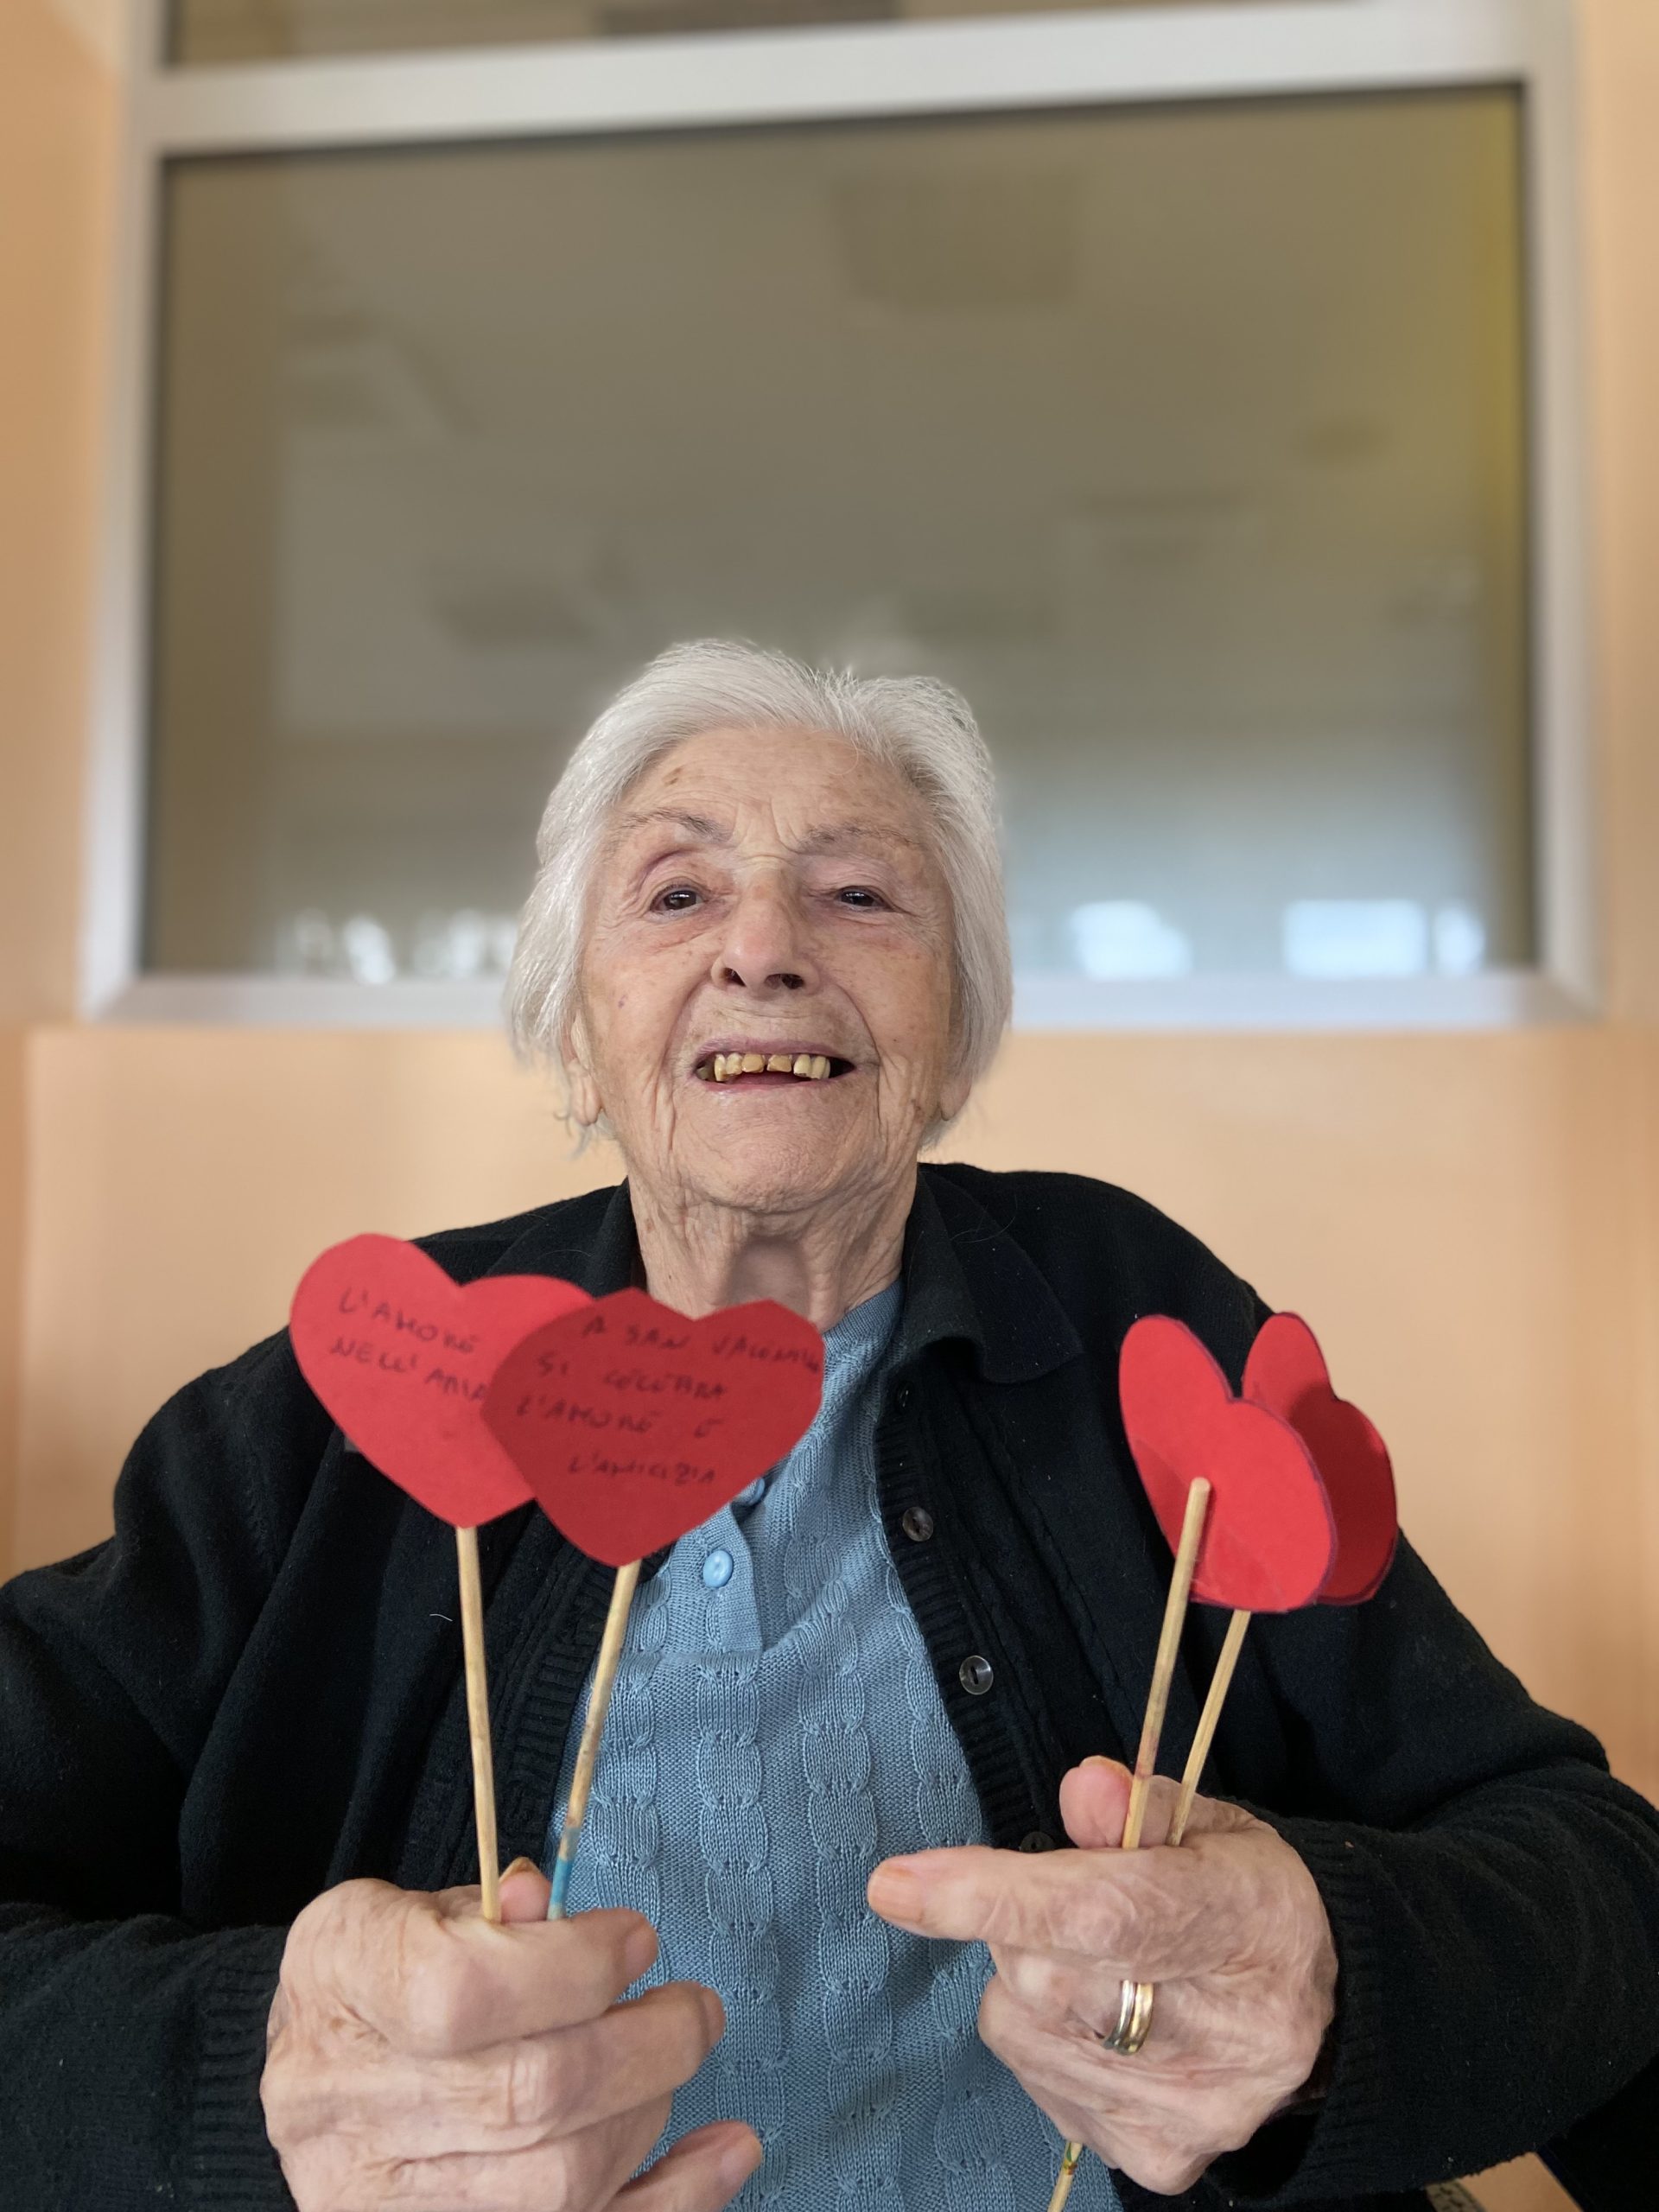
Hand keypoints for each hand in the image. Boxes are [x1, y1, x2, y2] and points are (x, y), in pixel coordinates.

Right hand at [262, 1861, 761, 2209]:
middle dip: (644, 2046)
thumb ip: (481, 1906)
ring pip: (557, 2182)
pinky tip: (725, 2152)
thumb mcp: (408, 1908)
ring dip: (647, 2113)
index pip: (456, 1991)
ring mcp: (386, 2200)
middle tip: (693, 2007)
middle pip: (527, 2095)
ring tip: (674, 2057)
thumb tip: (544, 1900)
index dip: (568, 1966)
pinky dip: (673, 2199)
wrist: (319, 2075)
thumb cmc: (382, 1977)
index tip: (635, 1940)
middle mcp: (344, 2107)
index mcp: (336, 1984)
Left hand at [866, 1760, 1336, 2195]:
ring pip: (1022, 2024)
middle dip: (1021, 1920)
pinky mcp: (1154, 2158)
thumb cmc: (1247, 1901)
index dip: (996, 1896)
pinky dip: (1044, 2031)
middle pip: (1045, 1975)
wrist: (1325, 2019)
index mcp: (1243, 1922)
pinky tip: (1106, 2018)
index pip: (1107, 1914)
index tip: (898, 1884)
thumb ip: (1141, 1805)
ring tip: (1101, 1960)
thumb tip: (1082, 1786)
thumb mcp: (1214, 1827)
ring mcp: (1187, 2110)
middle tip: (1067, 1896)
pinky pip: (1034, 2074)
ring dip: (1029, 1975)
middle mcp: (1223, 2036)